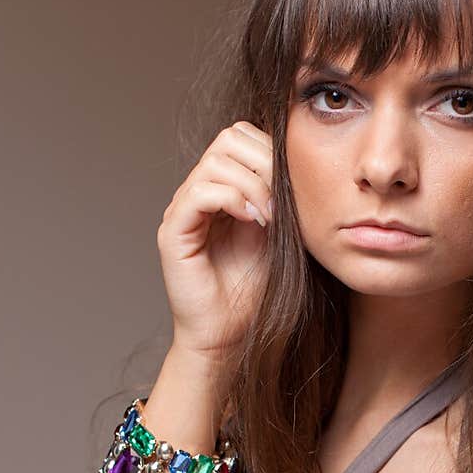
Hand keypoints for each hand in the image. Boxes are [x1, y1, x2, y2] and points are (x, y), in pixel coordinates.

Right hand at [156, 121, 272, 357]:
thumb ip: (283, 197)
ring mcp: (183, 210)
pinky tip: (254, 220)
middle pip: (228, 139)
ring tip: (270, 216)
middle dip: (265, 161)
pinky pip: (198, 193)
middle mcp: (199, 192)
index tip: (294, 186)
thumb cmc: (255, 291)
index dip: (271, 150)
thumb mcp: (280, 234)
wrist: (230, 336)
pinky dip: (232, 199)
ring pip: (215, 161)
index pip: (242, 137)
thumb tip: (300, 164)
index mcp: (224, 188)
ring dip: (253, 183)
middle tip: (283, 199)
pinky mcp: (173, 232)